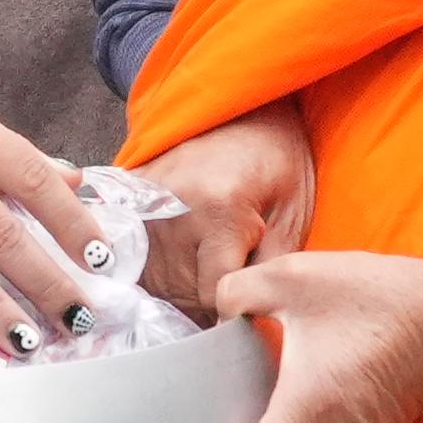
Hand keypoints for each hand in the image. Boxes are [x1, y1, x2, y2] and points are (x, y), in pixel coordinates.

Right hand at [129, 103, 315, 322]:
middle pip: (180, 291)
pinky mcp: (131, 190)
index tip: (242, 315)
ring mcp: (145, 199)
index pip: (213, 295)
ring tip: (204, 267)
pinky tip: (177, 256)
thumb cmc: (279, 156)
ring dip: (177, 286)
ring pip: (152, 278)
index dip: (230, 312)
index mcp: (220, 212)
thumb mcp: (291, 214)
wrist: (247, 102)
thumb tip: (251, 321)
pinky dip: (154, 263)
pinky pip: (133, 249)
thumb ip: (269, 268)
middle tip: (228, 284)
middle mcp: (174, 207)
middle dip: (205, 301)